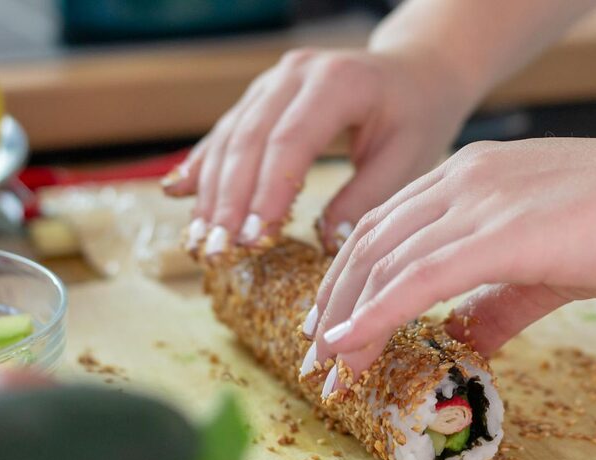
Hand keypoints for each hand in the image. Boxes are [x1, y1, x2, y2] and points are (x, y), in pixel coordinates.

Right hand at [163, 47, 471, 252]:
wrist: (415, 74)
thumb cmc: (417, 117)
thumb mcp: (408, 159)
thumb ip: (366, 198)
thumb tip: (325, 241)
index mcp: (337, 81)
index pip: (290, 140)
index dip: (266, 191)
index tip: (252, 238)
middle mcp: (296, 74)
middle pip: (249, 139)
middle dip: (229, 199)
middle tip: (217, 250)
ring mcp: (273, 82)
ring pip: (231, 137)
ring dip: (211, 191)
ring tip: (199, 240)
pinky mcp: (262, 97)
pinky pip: (228, 133)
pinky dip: (205, 166)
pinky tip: (177, 193)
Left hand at [307, 135, 595, 390]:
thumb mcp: (547, 267)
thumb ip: (496, 302)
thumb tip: (461, 340)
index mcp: (469, 180)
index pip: (387, 231)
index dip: (351, 284)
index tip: (335, 333)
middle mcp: (464, 180)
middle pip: (369, 244)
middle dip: (335, 305)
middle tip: (318, 360)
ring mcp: (482, 200)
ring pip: (385, 260)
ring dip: (347, 317)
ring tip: (328, 368)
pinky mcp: (506, 231)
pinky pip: (421, 275)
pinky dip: (377, 311)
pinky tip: (350, 343)